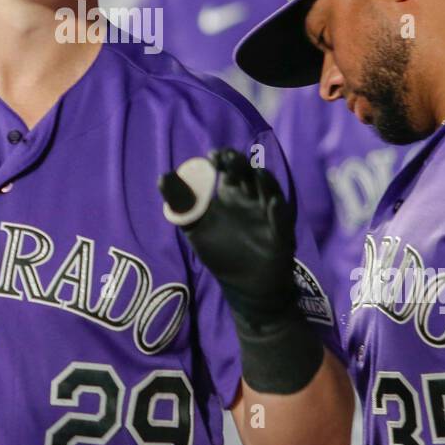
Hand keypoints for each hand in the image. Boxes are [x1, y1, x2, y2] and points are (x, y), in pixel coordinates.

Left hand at [160, 148, 298, 325]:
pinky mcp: (281, 236)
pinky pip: (282, 221)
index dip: (222, 159)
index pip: (229, 169)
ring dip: (265, 182)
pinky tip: (272, 204)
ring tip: (257, 173)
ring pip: (270, 192)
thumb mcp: (195, 227)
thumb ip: (180, 203)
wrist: (246, 287)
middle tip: (228, 158)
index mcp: (231, 195)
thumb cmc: (221, 252)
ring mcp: (267, 216)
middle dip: (241, 164)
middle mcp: (251, 200)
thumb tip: (163, 176)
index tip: (211, 157)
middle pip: (249, 174)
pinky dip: (279, 212)